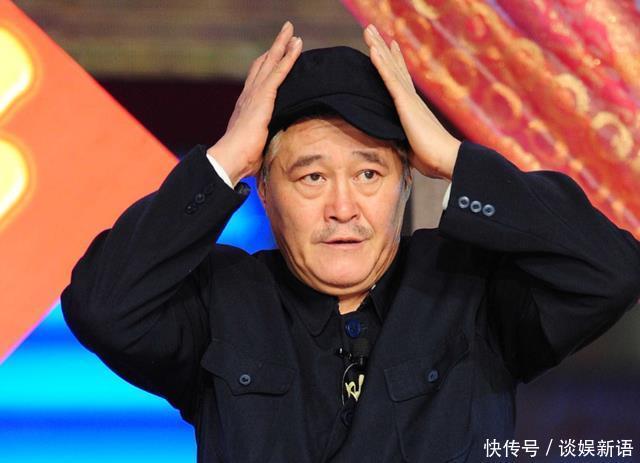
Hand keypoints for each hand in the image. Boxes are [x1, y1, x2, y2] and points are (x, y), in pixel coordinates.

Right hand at [207, 21, 302, 185]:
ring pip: (271, 62)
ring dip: (282, 45)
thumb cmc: (241, 160)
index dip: (265, 66)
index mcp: (246, 107)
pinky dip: (288, 57)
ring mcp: (255, 94)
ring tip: (292, 31)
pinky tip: (297, 45)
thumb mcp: (256, 148)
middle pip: (263, 64)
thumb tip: (270, 153)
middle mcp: (248, 96)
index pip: (257, 81)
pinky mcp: (264, 97)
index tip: (272, 55)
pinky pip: (279, 71)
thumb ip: (263, 143)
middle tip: (286, 33)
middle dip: (274, 48)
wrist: (230, 158)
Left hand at [363, 24, 460, 180]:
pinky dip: (381, 64)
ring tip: (368, 30)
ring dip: (378, 48)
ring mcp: (409, 99)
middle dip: (382, 47)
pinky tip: (374, 50)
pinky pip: (390, 80)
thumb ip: (404, 141)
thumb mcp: (412, 148)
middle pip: (394, 67)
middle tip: (373, 30)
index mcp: (413, 108)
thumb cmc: (433, 158)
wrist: (446, 160)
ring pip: (390, 68)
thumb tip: (399, 146)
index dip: (394, 62)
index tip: (389, 46)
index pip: (401, 80)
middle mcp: (412, 98)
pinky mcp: (405, 104)